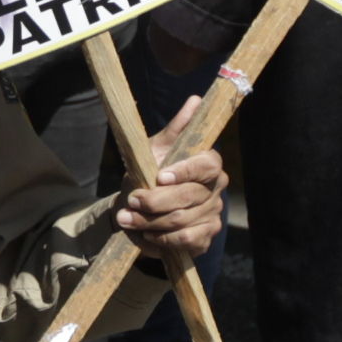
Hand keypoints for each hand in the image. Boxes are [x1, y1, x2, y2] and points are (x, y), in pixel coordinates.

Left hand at [115, 97, 226, 261]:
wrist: (137, 208)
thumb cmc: (148, 173)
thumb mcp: (154, 149)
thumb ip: (176, 128)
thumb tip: (195, 100)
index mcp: (207, 163)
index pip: (206, 165)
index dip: (185, 171)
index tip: (160, 177)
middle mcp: (215, 189)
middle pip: (189, 197)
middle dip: (154, 201)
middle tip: (130, 200)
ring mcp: (212, 214)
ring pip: (182, 221)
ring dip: (149, 222)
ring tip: (126, 219)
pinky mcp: (205, 236)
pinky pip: (186, 241)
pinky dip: (161, 239)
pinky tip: (145, 234)